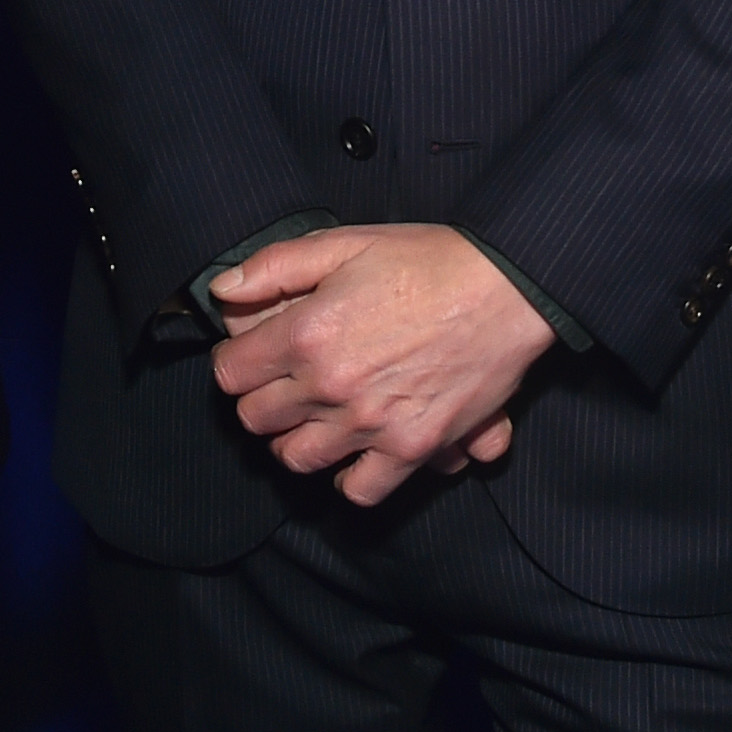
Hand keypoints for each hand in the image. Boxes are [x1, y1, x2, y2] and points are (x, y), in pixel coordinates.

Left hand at [207, 225, 550, 504]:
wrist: (509, 287)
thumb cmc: (430, 258)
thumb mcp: (345, 242)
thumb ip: (275, 266)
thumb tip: (222, 288)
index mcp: (306, 333)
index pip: (230, 374)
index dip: (236, 361)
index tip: (252, 354)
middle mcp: (330, 387)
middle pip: (256, 420)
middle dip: (261, 399)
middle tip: (284, 382)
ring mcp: (371, 424)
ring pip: (296, 458)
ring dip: (296, 438)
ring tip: (315, 417)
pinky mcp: (412, 448)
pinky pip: (359, 490)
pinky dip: (349, 477)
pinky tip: (355, 451)